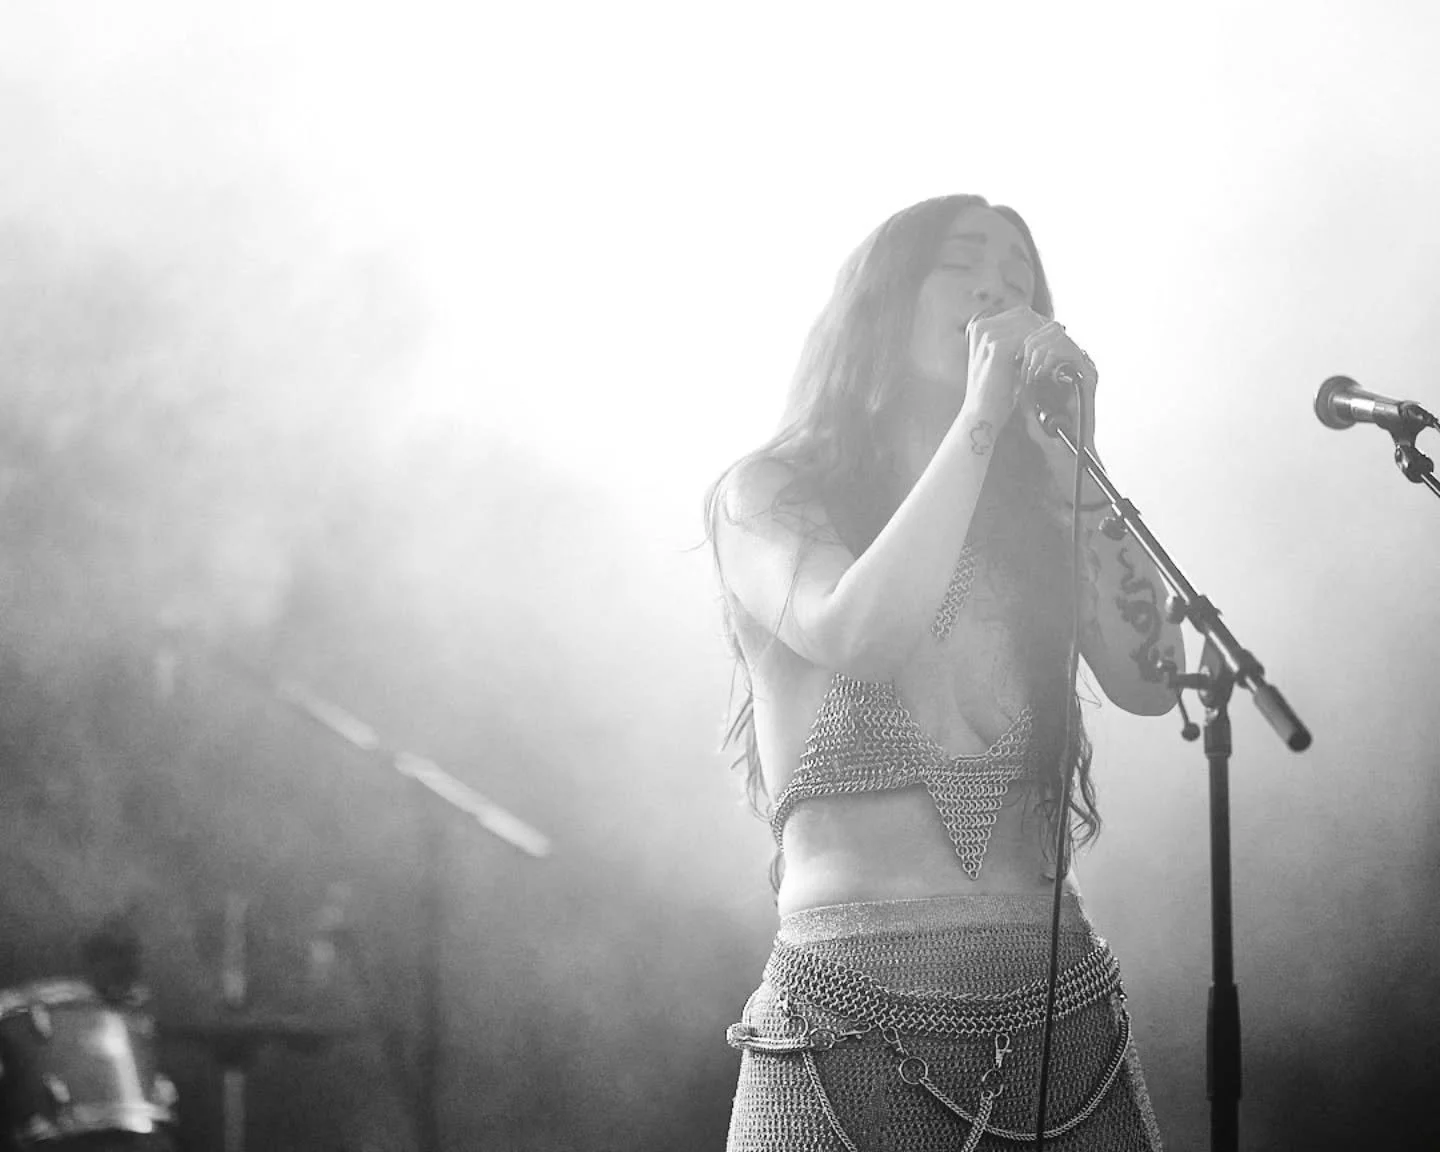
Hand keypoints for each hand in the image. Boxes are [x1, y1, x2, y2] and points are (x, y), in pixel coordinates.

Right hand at [960, 304, 1049, 425]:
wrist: (983, 415)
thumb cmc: (998, 391)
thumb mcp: (1008, 360)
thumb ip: (1021, 342)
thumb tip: (1053, 326)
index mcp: (981, 325)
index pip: (1021, 314)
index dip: (1040, 325)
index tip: (1055, 340)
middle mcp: (981, 326)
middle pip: (1025, 315)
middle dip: (1044, 331)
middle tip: (1058, 347)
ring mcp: (987, 335)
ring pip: (1029, 326)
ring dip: (1044, 341)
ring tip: (1052, 358)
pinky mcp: (996, 347)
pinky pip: (1028, 340)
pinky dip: (1039, 352)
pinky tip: (1044, 365)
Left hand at [1017, 320, 1097, 471]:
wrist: (1063, 453)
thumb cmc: (1044, 431)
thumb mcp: (1025, 400)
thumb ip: (1020, 380)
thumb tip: (1004, 358)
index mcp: (1060, 364)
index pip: (1043, 331)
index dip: (1024, 337)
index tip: (1010, 356)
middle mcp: (1074, 362)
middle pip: (1051, 328)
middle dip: (1029, 341)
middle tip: (1017, 362)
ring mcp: (1083, 368)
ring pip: (1059, 335)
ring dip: (1037, 349)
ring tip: (1026, 370)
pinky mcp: (1089, 377)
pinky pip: (1071, 352)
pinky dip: (1050, 358)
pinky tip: (1036, 372)